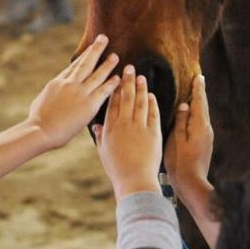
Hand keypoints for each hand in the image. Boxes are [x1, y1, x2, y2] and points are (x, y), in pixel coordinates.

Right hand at [25, 35, 119, 148]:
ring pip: (97, 74)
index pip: (73, 66)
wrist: (40, 130)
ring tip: (115, 56)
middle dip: (95, 50)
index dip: (83, 56)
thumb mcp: (41, 101)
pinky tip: (118, 78)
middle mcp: (69, 84)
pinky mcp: (89, 104)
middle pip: (85, 63)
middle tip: (104, 38)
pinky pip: (103, 91)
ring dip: (107, 64)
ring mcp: (80, 93)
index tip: (91, 48)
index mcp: (57, 82)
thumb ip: (50, 95)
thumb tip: (50, 94)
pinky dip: (111, 84)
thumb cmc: (37, 121)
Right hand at [93, 67, 161, 197]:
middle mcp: (124, 124)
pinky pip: (152, 114)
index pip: (112, 104)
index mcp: (110, 129)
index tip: (116, 78)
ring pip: (140, 102)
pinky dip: (152, 103)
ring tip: (141, 77)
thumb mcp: (104, 153)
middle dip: (127, 81)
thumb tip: (96, 126)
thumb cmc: (117, 169)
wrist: (134, 180)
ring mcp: (139, 127)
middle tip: (129, 68)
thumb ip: (101, 137)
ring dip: (140, 88)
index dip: (114, 89)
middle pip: (126, 98)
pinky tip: (151, 95)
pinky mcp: (153, 133)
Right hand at [164, 74, 213, 205]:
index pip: (199, 101)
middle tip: (197, 81)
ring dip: (198, 104)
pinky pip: (200, 124)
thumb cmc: (180, 162)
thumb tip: (185, 106)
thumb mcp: (177, 139)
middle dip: (199, 94)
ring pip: (202, 116)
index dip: (198, 88)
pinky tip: (190, 116)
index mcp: (200, 125)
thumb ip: (181, 120)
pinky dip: (196, 116)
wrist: (191, 183)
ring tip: (193, 95)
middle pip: (203, 107)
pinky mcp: (204, 145)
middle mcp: (207, 129)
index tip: (198, 76)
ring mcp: (207, 138)